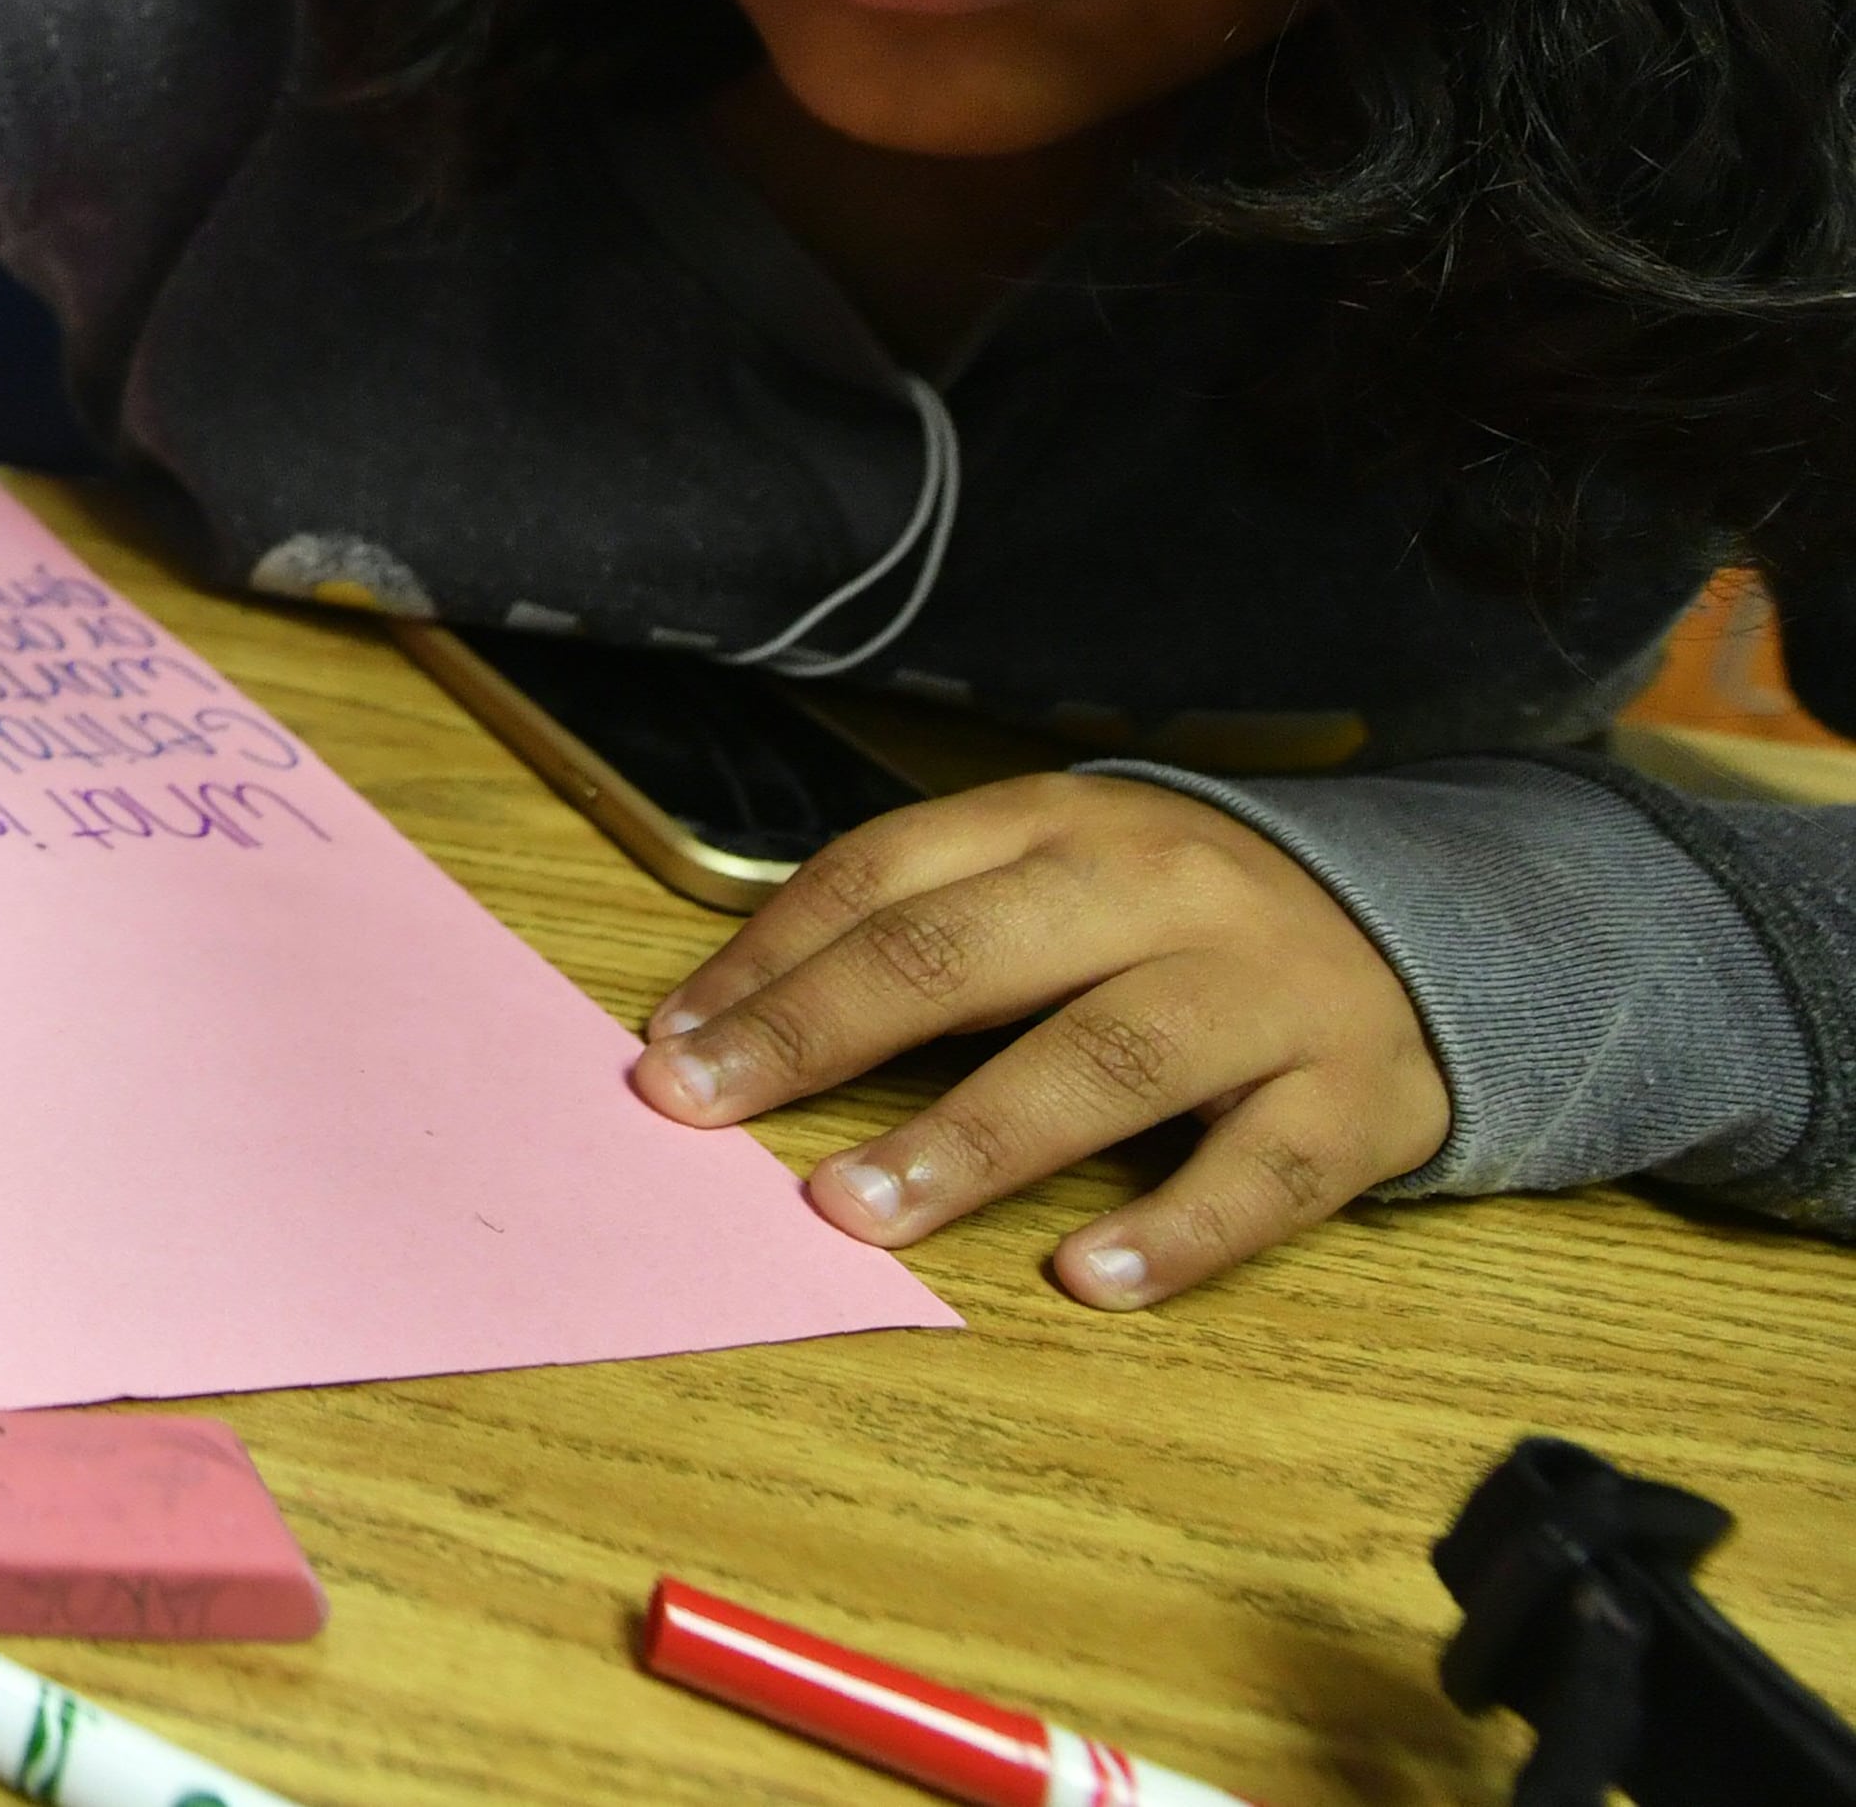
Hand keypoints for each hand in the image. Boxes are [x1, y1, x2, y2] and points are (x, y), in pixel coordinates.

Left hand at [633, 775, 1448, 1306]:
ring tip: (858, 1210)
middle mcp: (1158, 892)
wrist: (1434, 928)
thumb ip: (917, 925)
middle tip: (708, 1110)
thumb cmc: (1179, 919)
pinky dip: (1176, 1230)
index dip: (765, 961)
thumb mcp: (1055, 875)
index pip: (882, 879)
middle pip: (964, 956)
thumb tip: (732, 1020)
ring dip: (968, 1139)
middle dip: (820, 1034)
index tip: (668, 1044)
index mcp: (1061, 823)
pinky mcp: (1356, 1097)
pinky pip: (1262, 1172)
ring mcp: (1263, 993)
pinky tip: (1091, 1280)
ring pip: (1101, 1060)